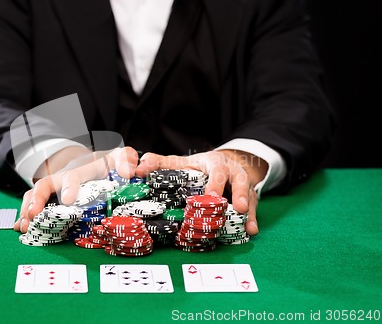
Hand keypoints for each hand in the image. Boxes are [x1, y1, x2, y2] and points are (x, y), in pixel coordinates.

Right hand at [14, 146, 138, 232]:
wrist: (93, 162)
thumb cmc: (107, 163)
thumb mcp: (119, 157)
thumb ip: (126, 159)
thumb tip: (129, 171)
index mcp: (83, 169)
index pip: (74, 175)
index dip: (69, 186)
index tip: (69, 200)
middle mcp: (63, 177)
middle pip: (46, 184)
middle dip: (38, 199)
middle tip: (34, 215)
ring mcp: (54, 188)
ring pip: (35, 195)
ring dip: (28, 210)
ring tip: (24, 226)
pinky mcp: (50, 198)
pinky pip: (33, 204)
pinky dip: (25, 215)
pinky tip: (20, 228)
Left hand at [136, 149, 267, 235]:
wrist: (224, 163)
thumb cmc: (198, 165)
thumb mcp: (182, 161)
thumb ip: (160, 163)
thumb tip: (138, 168)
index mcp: (215, 163)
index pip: (217, 170)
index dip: (215, 183)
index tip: (211, 196)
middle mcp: (233, 173)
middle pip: (240, 181)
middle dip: (241, 194)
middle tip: (239, 208)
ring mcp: (244, 186)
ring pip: (251, 197)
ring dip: (250, 212)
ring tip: (249, 227)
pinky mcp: (250, 198)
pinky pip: (254, 208)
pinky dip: (253, 220)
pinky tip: (251, 231)